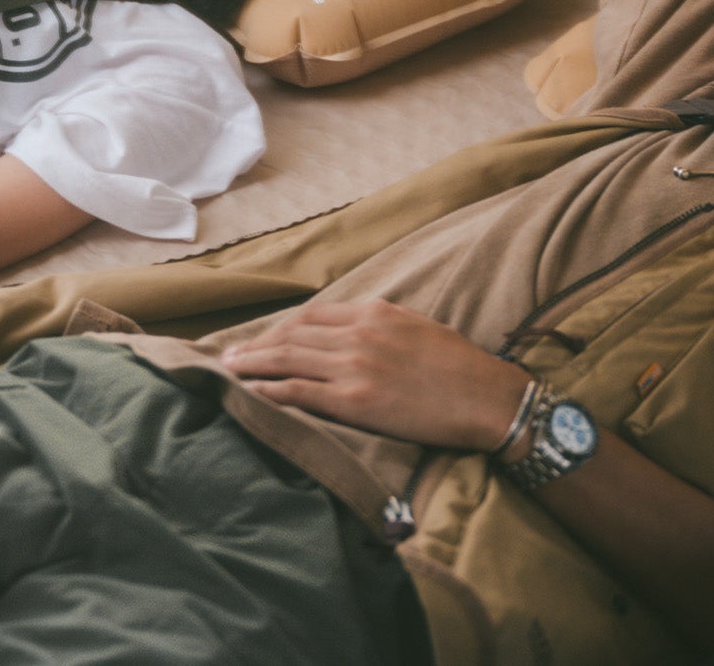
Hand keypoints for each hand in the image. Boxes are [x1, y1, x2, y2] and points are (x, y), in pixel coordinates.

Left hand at [220, 299, 530, 450]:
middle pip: (293, 335)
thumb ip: (380, 326)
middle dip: (257, 345)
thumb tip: (351, 332)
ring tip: (229, 370)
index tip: (263, 338)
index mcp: (375, 313)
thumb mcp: (416, 327)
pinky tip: (252, 392)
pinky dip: (271, 390)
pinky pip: (301, 391)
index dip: (281, 328)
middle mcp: (359, 334)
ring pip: (289, 359)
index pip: (313, 316)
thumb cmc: (457, 366)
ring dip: (254, 363)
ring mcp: (355, 366)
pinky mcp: (356, 400)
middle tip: (229, 354)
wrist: (483, 396)